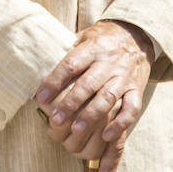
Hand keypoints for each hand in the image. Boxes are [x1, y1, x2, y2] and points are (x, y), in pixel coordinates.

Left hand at [36, 20, 153, 171]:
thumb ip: (65, 51)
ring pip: (108, 97)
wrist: (136, 35)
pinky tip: (106, 136)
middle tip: (55, 120)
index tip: (40, 97)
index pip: (72, 64)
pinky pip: (131, 108)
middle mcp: (110, 62)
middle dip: (71, 103)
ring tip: (76, 130)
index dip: (55, 81)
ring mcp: (124, 76)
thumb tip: (36, 62)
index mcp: (93, 48)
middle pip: (89, 83)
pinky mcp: (136, 89)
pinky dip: (120, 123)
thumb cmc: (102, 41)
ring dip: (91, 115)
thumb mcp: (83, 37)